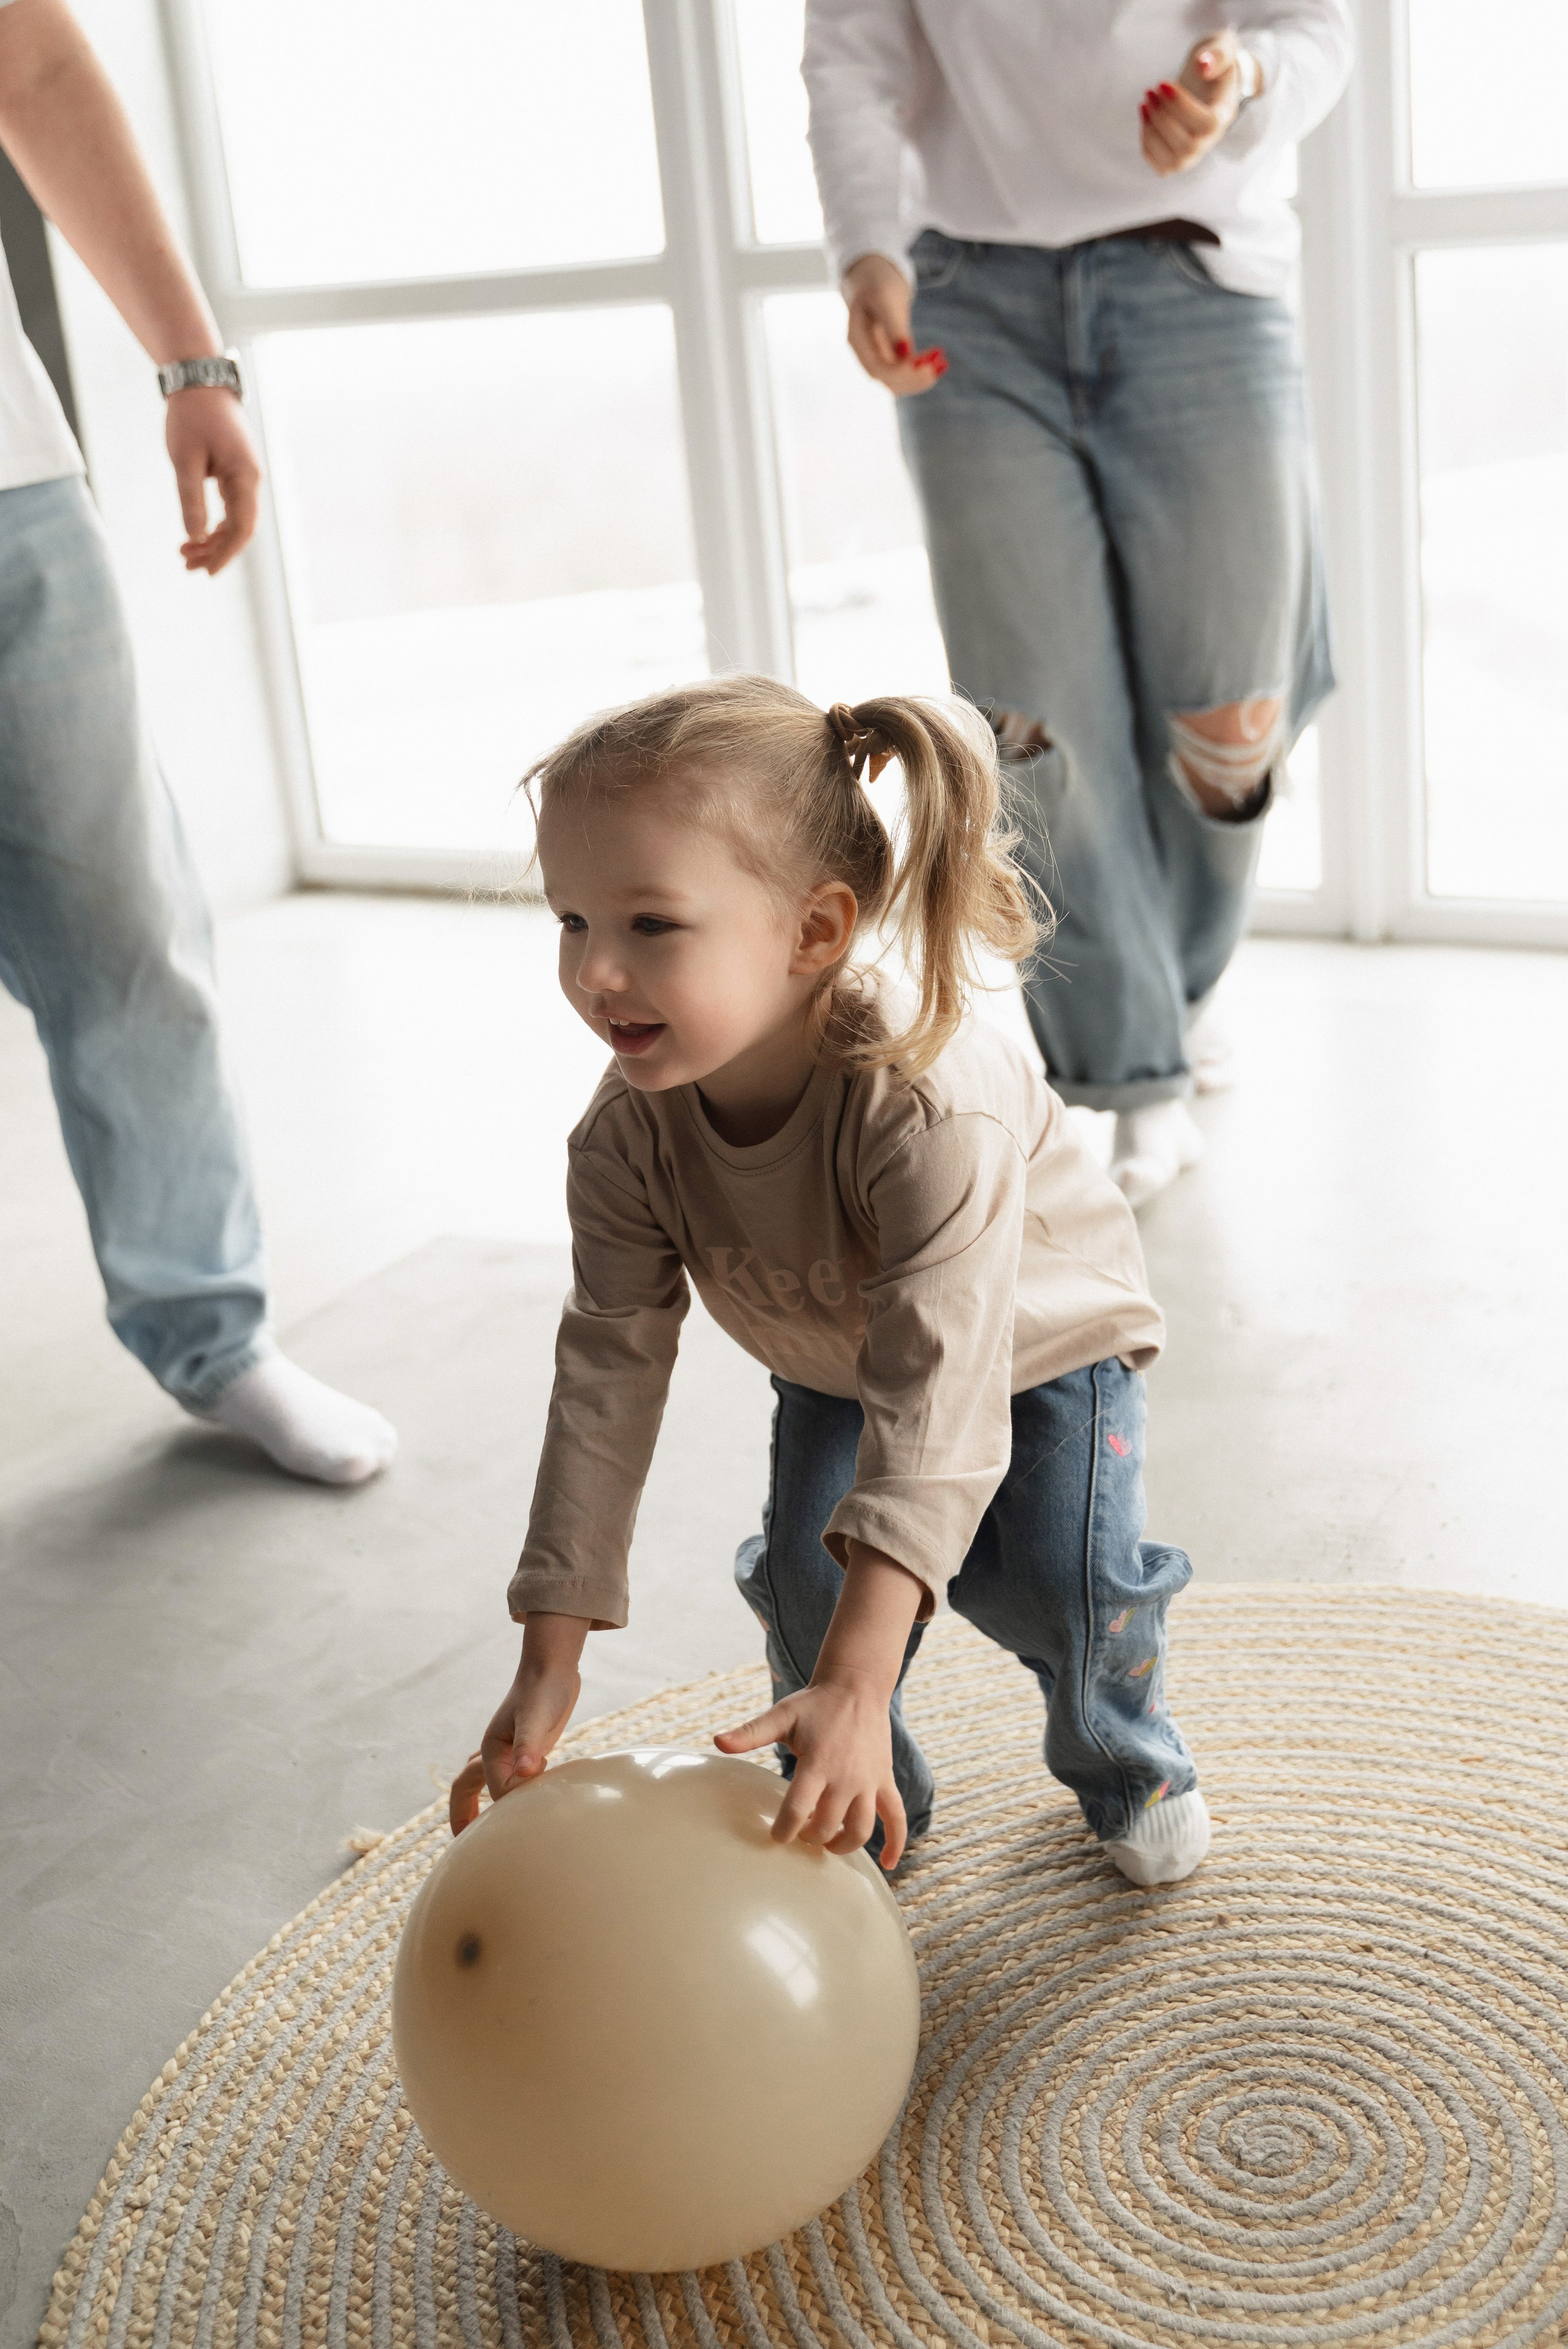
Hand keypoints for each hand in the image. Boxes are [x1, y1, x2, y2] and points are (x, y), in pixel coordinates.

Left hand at [165, 385, 260, 574]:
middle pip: (240, 529)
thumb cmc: (191, 417)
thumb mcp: (185, 459)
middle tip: (186, 565)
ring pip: (235, 521)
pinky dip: (214, 524)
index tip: (207, 572)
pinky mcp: (234, 473)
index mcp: (245, 477)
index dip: (226, 553)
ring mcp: (244, 478)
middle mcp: (251, 481)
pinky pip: (229, 508)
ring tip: (185, 554)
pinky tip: (196, 534)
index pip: (242, 528)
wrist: (200, 383)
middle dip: (216, 551)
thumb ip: (191, 500)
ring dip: (213, 540)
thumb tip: (196, 538)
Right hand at [449, 1611, 589, 1833]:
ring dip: (478, 1806)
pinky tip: (514, 1803)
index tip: (533, 1810)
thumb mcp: (537, 1717)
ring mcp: (507, 1751)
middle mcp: (494, 1752)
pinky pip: (504, 1777)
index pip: (497, 1790)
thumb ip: (530, 1744)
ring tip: (481, 1833)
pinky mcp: (523, 1750)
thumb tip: (526, 1772)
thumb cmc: (543, 1690)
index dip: (512, 1803)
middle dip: (463, 1815)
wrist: (551, 1667)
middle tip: (463, 1844)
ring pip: (483, 1783)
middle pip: (466, 1788)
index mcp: (491, 1749)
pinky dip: (503, 1793)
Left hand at [716, 1671, 908, 1869]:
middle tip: (799, 1833)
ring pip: (860, 1829)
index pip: (798, 1809)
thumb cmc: (815, 1704)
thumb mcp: (782, 1716)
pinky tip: (888, 1864)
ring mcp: (869, 1781)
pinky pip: (896, 1817)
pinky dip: (896, 1843)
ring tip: (827, 1844)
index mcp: (818, 1763)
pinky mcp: (885, 1781)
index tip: (776, 1836)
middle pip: (827, 1825)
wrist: (857, 1686)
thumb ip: (751, 1733)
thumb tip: (717, 1741)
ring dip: (842, 1845)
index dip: (784, 1829)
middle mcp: (846, 1777)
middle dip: (809, 1837)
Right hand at [842, 253, 946, 398]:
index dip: (901, 374)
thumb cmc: (876, 282)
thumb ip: (893, 326)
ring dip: (921, 376)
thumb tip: (905, 353)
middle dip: (914, 378)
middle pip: (888, 381)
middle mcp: (866, 353)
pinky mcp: (891, 354)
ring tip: (943, 363)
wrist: (872, 276)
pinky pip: (906, 370)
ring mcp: (878, 356)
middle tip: (940, 365)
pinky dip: (923, 368)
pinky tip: (941, 361)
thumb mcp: (884, 297)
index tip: (925, 367)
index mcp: (857, 340)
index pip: (877, 370)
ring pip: (899, 380)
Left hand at [1139, 33, 1254, 176]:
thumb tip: (1203, 66)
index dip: (1182, 107)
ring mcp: (1194, 152)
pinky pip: (1161, 166)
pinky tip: (1144, 114)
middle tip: (1150, 90)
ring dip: (1152, 132)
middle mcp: (1211, 139)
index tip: (1163, 83)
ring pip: (1173, 162)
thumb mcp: (1223, 47)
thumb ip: (1218, 54)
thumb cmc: (1215, 60)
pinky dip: (1147, 143)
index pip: (1207, 124)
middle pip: (1188, 146)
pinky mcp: (1177, 157)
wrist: (1209, 77)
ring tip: (1146, 100)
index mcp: (1224, 113)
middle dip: (1163, 119)